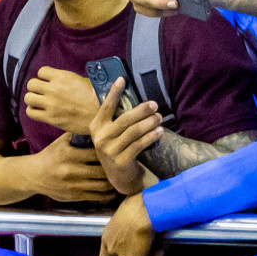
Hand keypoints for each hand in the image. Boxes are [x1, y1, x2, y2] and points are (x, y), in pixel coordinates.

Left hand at [23, 67, 99, 134]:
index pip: (41, 71)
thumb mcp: (82, 80)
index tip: (49, 81)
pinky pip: (30, 112)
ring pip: (28, 97)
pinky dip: (32, 111)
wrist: (100, 114)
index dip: (44, 77)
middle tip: (42, 92)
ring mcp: (50, 104)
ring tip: (39, 101)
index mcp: (62, 77)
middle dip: (36, 87)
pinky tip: (39, 111)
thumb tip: (56, 79)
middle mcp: (54, 89)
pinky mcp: (50, 118)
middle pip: (31, 84)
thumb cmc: (95, 96)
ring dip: (32, 98)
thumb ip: (66, 79)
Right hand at [31, 131, 115, 202]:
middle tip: (122, 165)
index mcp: (68, 154)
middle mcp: (70, 170)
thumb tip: (101, 127)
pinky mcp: (73, 196)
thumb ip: (80, 136)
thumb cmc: (51, 155)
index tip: (116, 151)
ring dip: (113, 182)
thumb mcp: (62, 142)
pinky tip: (113, 190)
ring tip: (120, 176)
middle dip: (114, 168)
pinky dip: (107, 194)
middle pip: (102, 170)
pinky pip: (96, 196)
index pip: (96, 153)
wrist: (34, 175)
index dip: (109, 152)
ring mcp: (72, 185)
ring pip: (102, 185)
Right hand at [88, 78, 163, 195]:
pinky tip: (159, 131)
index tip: (122, 79)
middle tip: (154, 104)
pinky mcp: (121, 161)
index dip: (114, 93)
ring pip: (133, 132)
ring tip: (159, 117)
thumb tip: (129, 95)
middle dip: (141, 110)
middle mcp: (100, 138)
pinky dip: (151, 136)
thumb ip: (116, 117)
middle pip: (124, 119)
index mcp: (96, 127)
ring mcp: (110, 151)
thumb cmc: (119, 147)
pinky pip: (139, 145)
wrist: (120, 176)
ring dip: (149, 123)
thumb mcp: (112, 133)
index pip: (105, 107)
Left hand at [99, 191, 163, 255]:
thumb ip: (126, 223)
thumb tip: (137, 222)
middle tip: (143, 245)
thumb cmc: (136, 204)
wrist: (144, 210)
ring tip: (155, 242)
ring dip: (146, 254)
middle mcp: (111, 248)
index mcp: (106, 236)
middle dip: (132, 253)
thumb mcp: (126, 213)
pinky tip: (160, 249)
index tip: (128, 247)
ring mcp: (123, 255)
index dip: (115, 255)